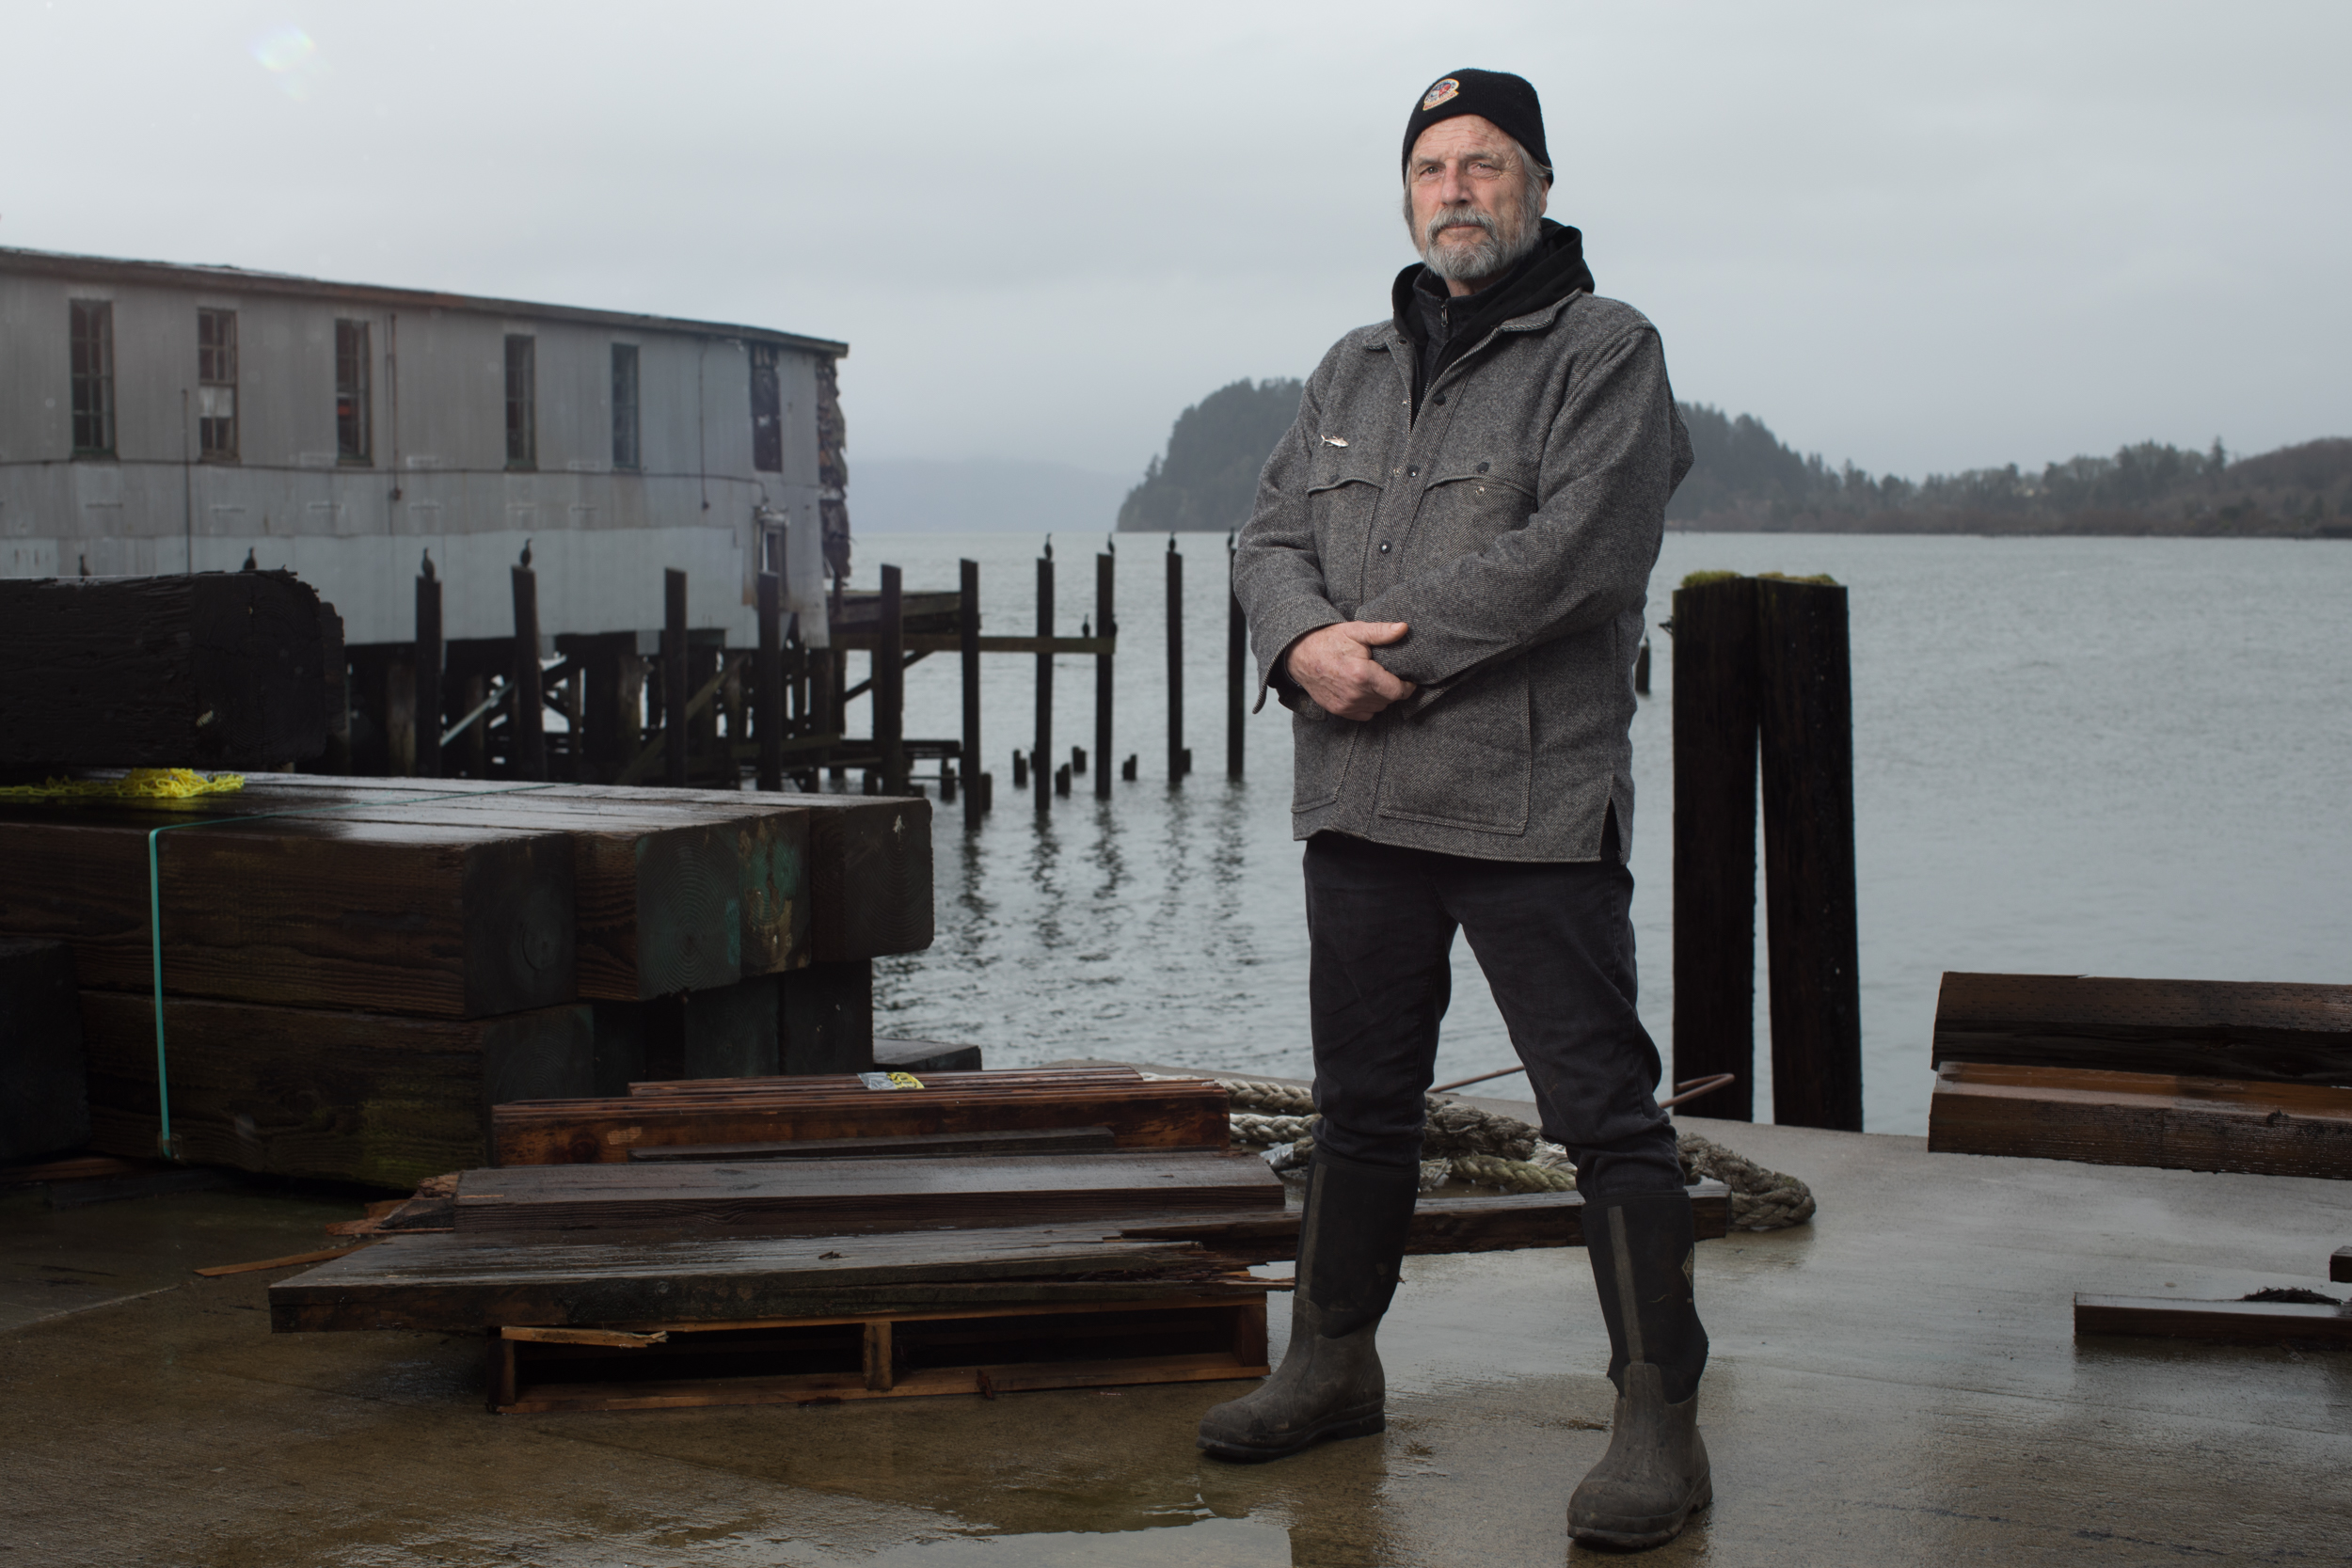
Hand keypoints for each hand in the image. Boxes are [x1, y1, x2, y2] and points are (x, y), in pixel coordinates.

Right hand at [1285, 621, 1415, 720]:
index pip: (1397, 691)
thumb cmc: (1329, 640)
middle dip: (1393, 688)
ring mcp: (1346, 705)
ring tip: (1376, 681)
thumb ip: (1381, 632)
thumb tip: (1404, 628)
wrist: (1299, 655)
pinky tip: (1364, 690)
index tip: (1408, 679)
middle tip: (1389, 674)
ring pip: (1378, 708)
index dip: (1407, 686)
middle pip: (1389, 700)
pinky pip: (1365, 714)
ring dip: (1381, 697)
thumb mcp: (1355, 631)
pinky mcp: (1338, 710)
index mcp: (1362, 675)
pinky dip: (1368, 704)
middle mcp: (1355, 694)